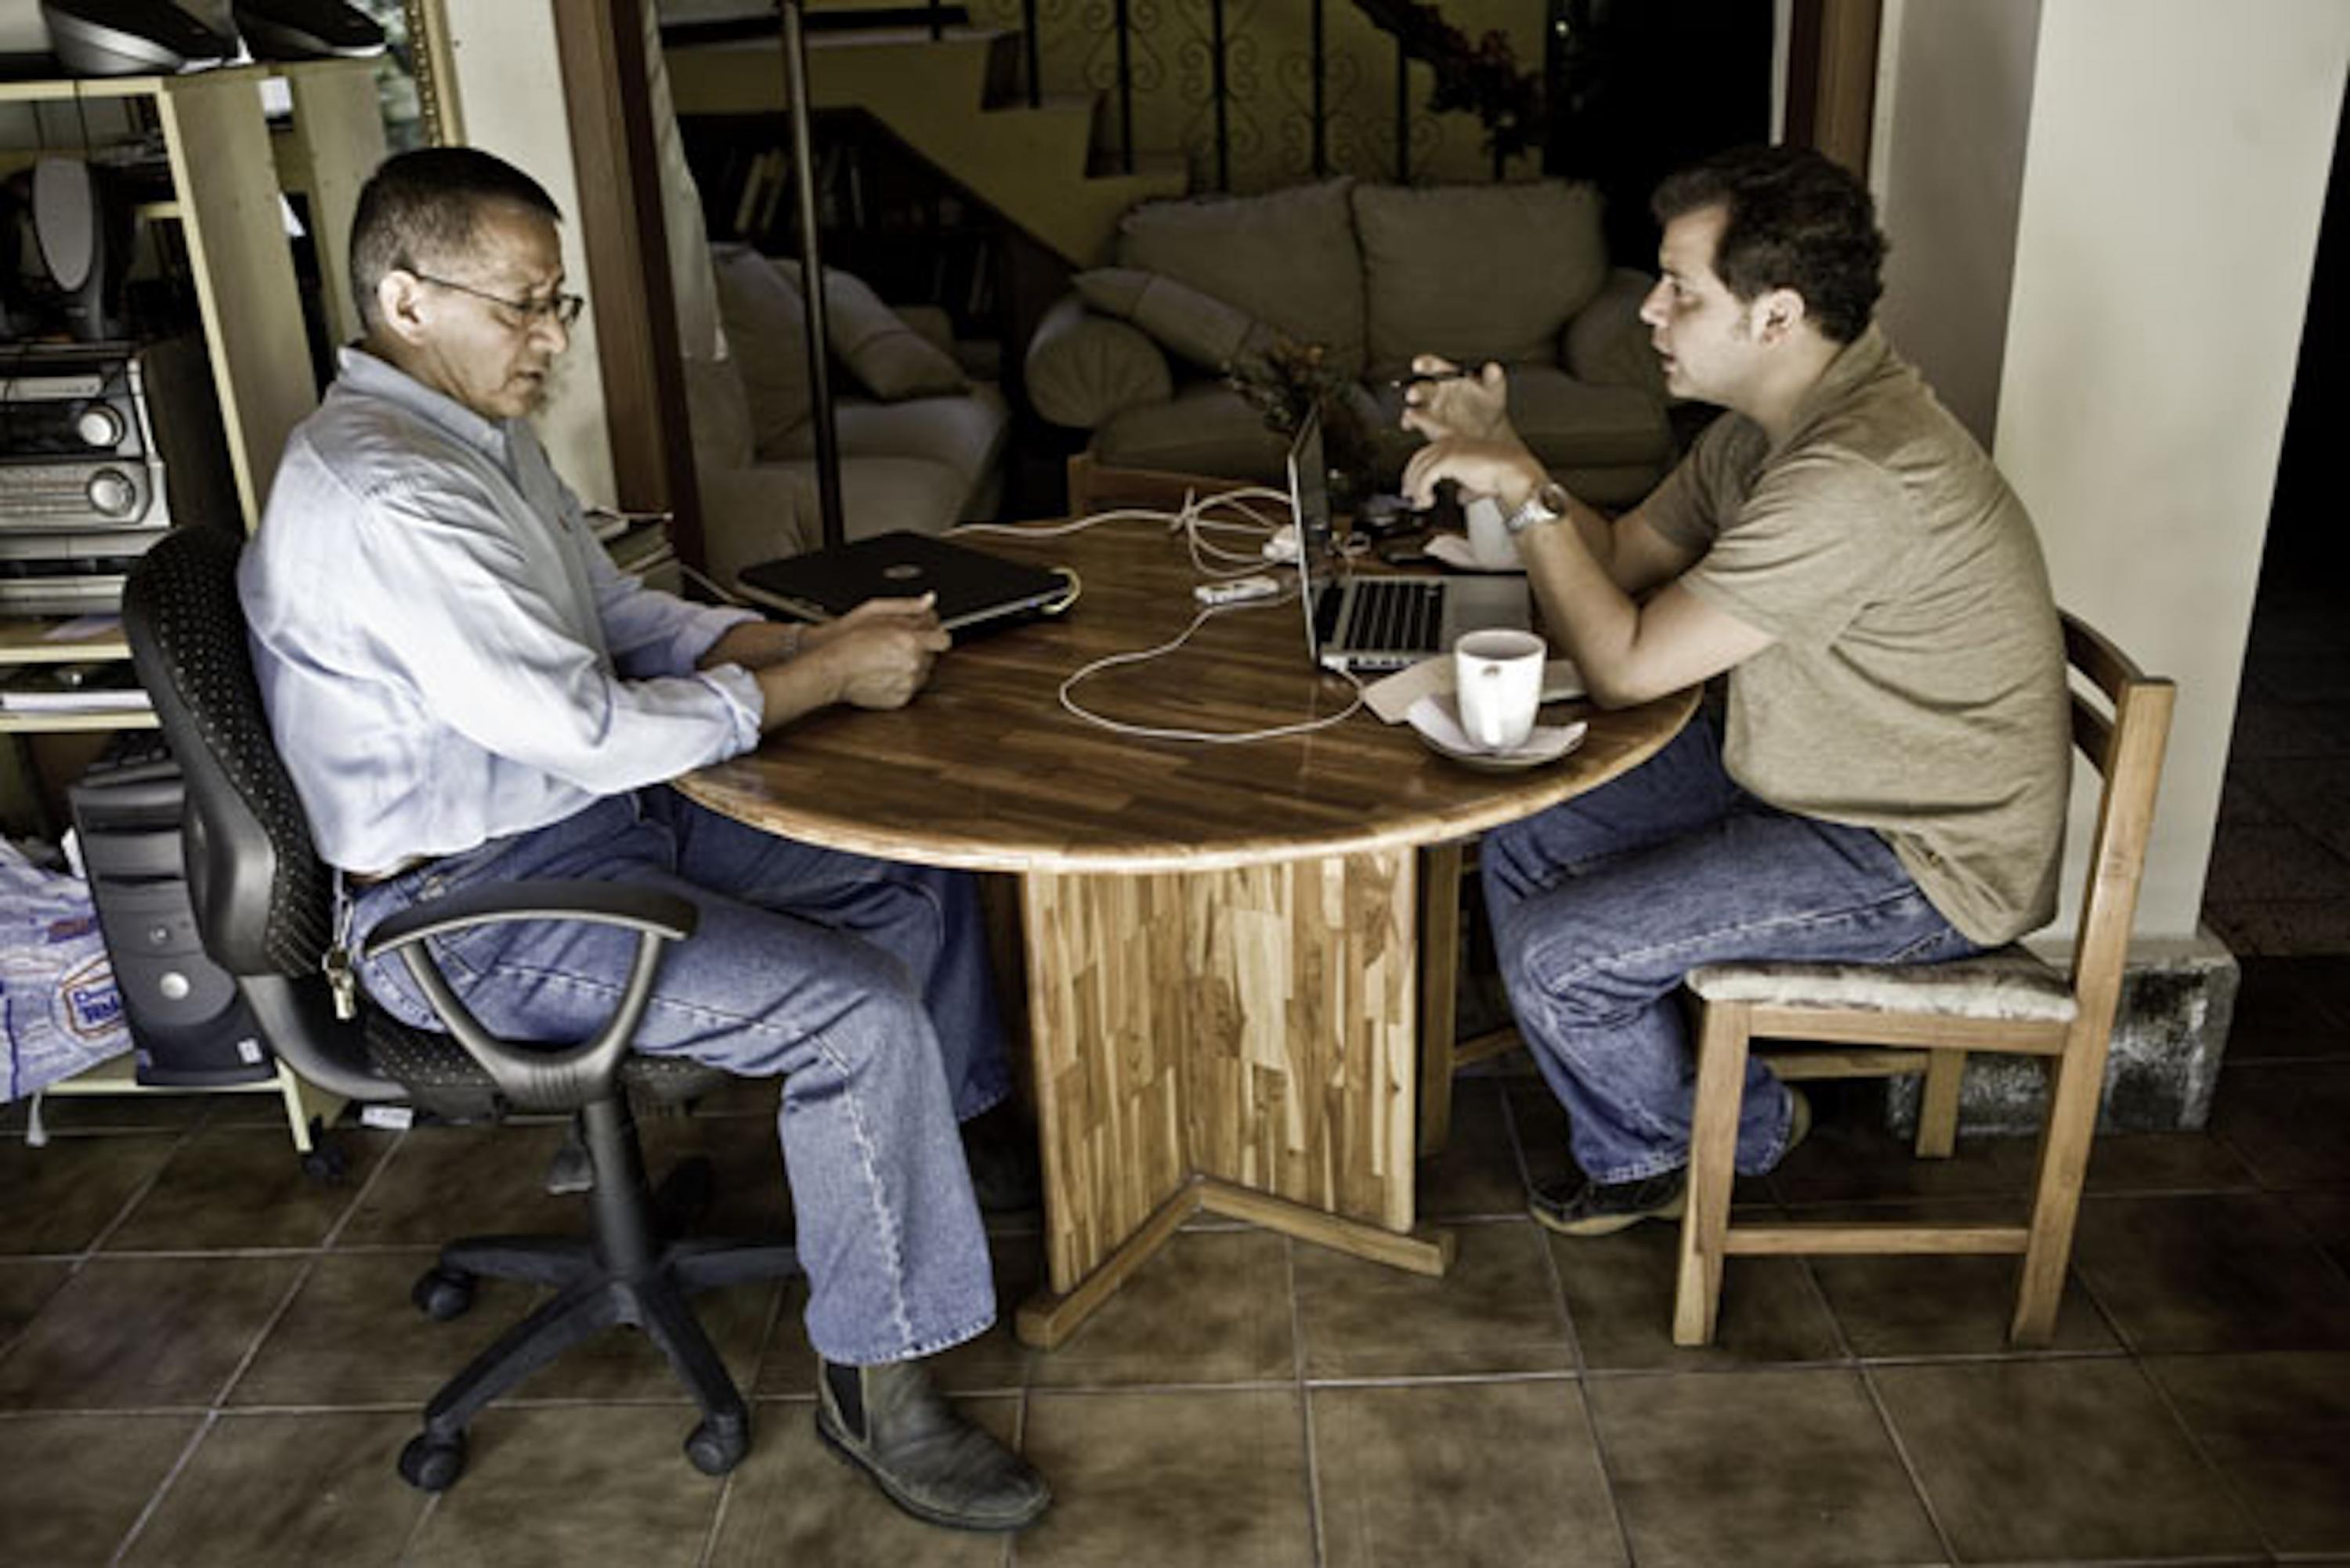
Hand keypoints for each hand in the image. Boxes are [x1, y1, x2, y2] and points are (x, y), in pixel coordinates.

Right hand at [808, 594, 951, 709]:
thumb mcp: (875, 611)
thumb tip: (929, 600)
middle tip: (896, 645)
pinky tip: (883, 672)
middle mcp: (913, 664)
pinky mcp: (901, 699)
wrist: (831, 671)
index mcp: (910, 641)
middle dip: (920, 649)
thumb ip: (908, 606)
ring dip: (912, 665)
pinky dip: (901, 681)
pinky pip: (911, 688)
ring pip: (923, 673)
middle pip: (932, 656)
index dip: (934, 635)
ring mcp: (908, 684)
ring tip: (887, 659)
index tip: (927, 634)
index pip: (943, 639)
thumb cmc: (848, 641)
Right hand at [1398, 355, 1514, 443]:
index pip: (1433, 366)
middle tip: (1414, 394)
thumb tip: (1493, 368)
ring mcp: (1430, 409)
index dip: (1425, 364)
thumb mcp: (1494, 390)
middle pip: (1421, 387)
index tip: (1419, 364)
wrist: (1487, 430)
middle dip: (1416, 390)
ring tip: (1412, 414)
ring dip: (1412, 410)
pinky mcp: (1428, 425)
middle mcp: (1435, 391)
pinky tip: (1411, 425)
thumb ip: (1493, 378)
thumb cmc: (1487, 404)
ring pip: (1416, 407)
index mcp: (1448, 375)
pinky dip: (1411, 423)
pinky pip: (1416, 423)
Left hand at [1401, 434, 1547, 515]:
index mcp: (1460, 441)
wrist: (1514, 474)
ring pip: (1419, 468)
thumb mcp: (1479, 482)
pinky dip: (1422, 491)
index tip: (1409, 415)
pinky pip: (1425, 477)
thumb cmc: (1503, 476)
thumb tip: (1460, 498)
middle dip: (1411, 477)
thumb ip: (1467, 488)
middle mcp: (1452, 442)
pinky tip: (1427, 500)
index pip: (1435, 429)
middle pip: (1419, 457)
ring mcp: (1448, 449)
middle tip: (1409, 494)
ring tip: (1420, 502)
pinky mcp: (1447, 459)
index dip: (1421, 420)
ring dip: (1416, 488)